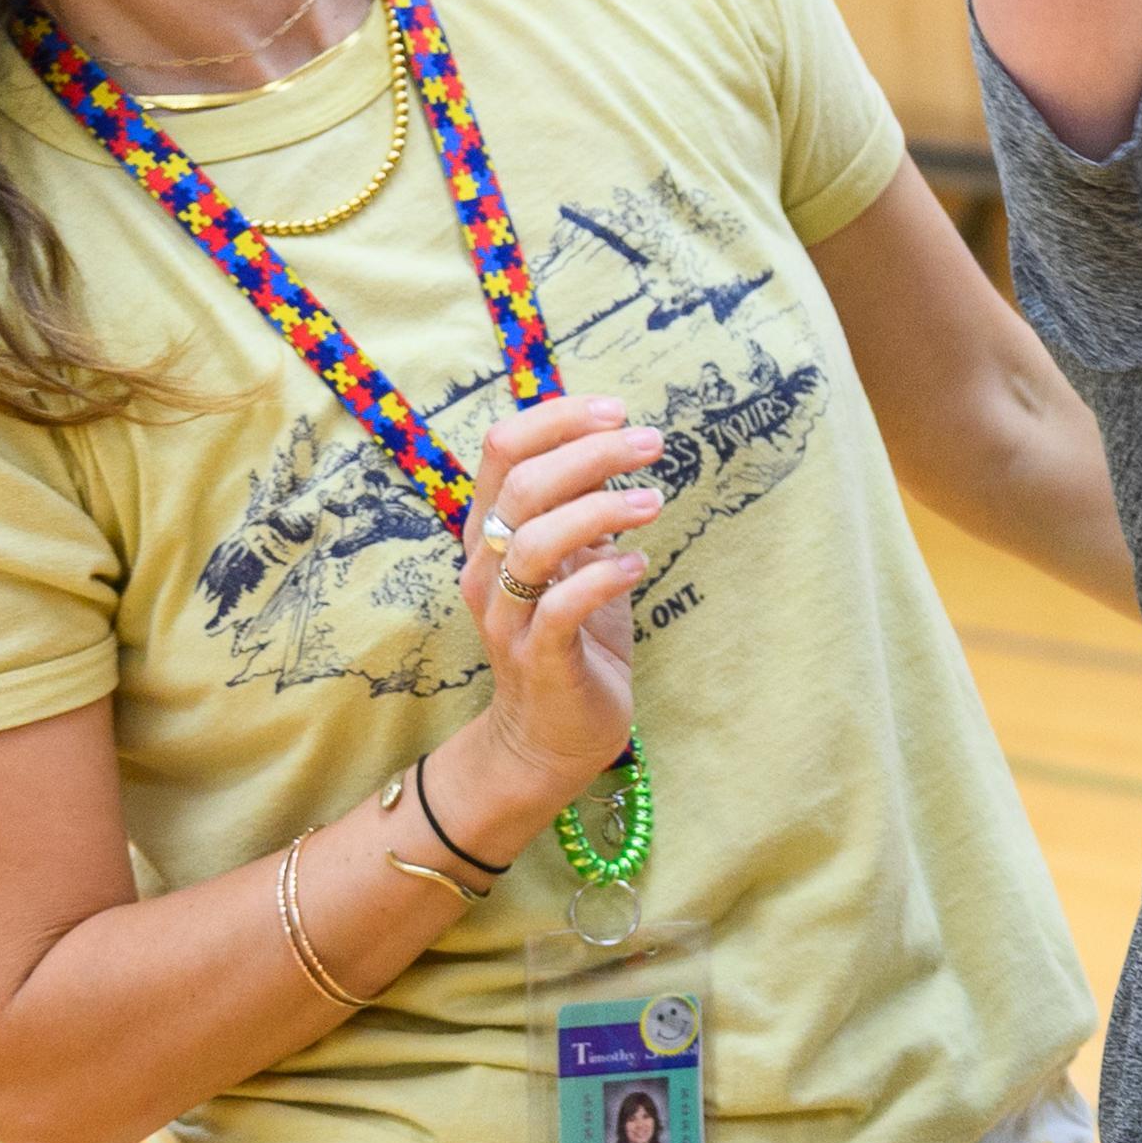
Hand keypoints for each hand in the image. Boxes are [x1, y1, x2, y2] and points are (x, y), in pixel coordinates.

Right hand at [446, 391, 662, 823]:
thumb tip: (611, 436)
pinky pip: (559, 608)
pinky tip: (639, 563)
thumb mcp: (577, 558)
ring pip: (534, 544)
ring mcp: (507, 615)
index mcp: (492, 532)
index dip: (556, 419)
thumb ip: (581, 504)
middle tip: (651, 443)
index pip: (501, 451)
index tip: (615, 409)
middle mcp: (487, 568)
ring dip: (600, 511)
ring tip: (655, 502)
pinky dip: (602, 577)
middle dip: (590, 454)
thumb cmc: (572, 632)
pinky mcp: (538, 658)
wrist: (550, 733)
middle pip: (521, 487)